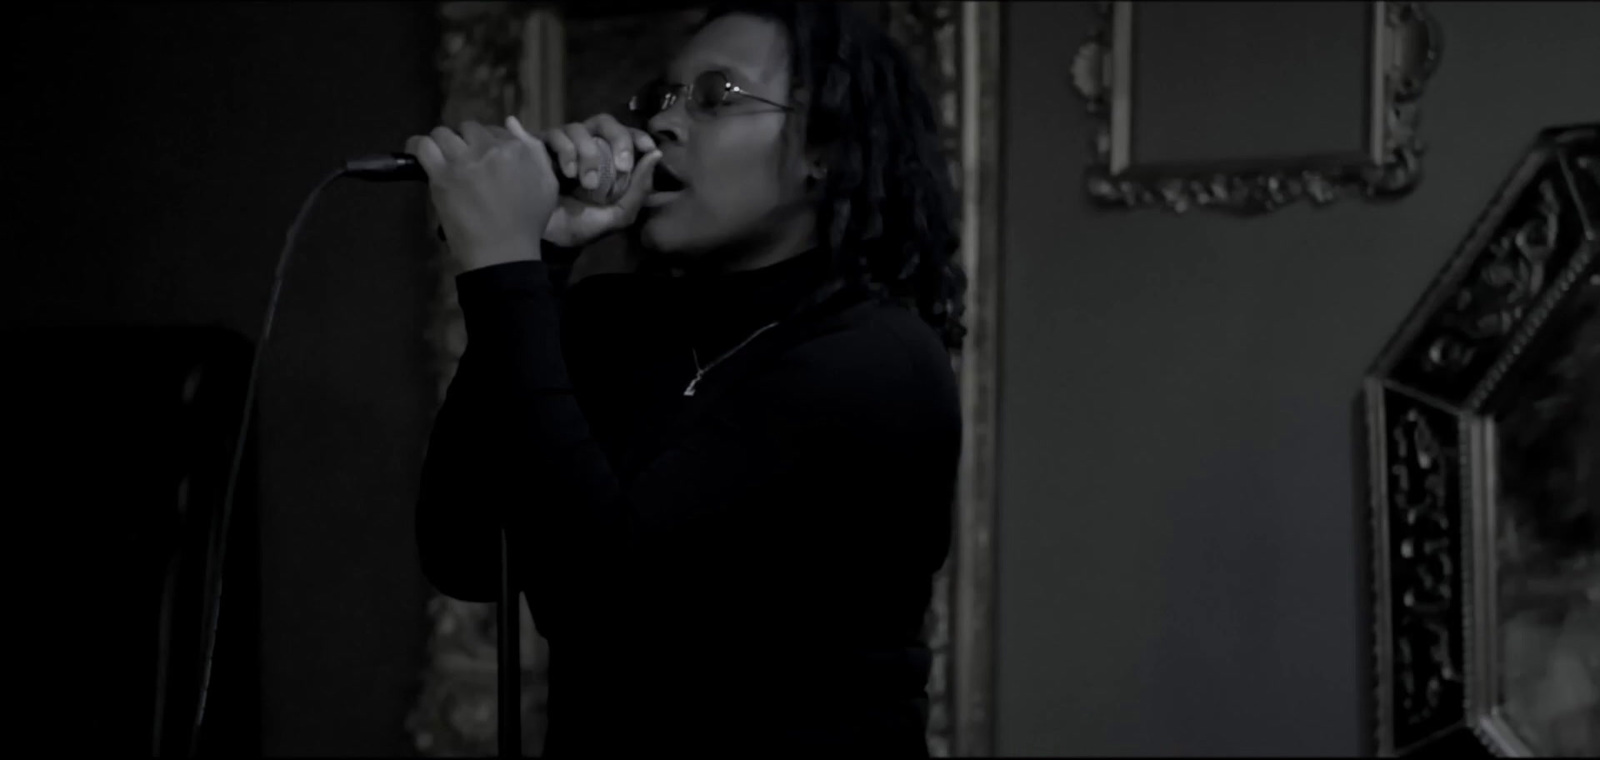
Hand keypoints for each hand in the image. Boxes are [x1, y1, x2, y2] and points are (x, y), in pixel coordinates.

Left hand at [405, 117, 557, 271]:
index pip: (496, 130)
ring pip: (444, 133)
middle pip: (469, 128)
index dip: (488, 143)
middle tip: (466, 161)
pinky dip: (419, 148)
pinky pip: (422, 147)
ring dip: (444, 144)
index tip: (486, 159)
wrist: (503, 253)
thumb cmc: (529, 224)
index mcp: (517, 148)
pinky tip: (422, 158)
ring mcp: (463, 161)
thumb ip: (535, 151)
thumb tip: (512, 123)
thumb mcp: (547, 185)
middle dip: (467, 142)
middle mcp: (489, 148)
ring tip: (445, 161)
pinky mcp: (441, 176)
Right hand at [540, 113, 661, 248]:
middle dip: (618, 139)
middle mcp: (585, 146)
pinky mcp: (540, 147)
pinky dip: (566, 151)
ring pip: (579, 128)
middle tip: (622, 166)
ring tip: (587, 183)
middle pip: (604, 122)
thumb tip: (656, 154)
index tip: (647, 148)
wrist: (549, 238)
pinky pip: (556, 135)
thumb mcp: (618, 214)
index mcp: (606, 160)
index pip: (624, 135)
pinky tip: (567, 174)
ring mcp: (562, 145)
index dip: (637, 136)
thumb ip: (639, 188)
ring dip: (589, 154)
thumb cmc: (582, 226)